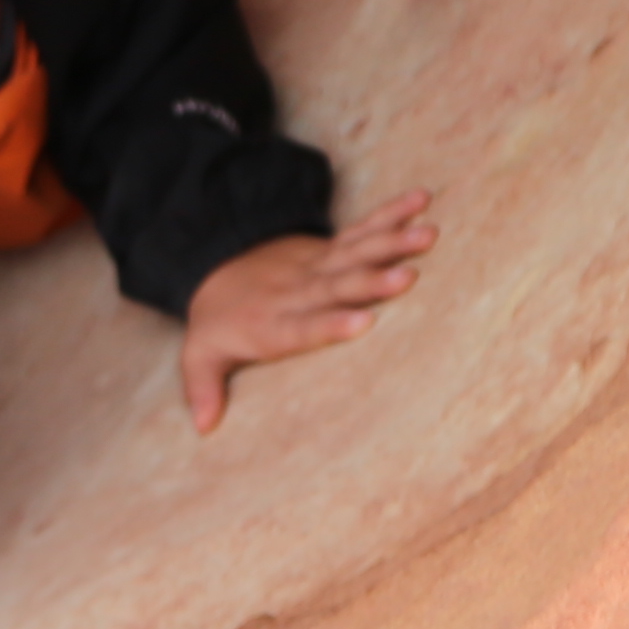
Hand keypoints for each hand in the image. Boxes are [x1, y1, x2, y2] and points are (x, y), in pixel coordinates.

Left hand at [175, 191, 436, 435]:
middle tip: (408, 278)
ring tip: (428, 235)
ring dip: (392, 243)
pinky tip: (421, 200)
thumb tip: (202, 427)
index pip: (303, 326)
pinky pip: (363, 230)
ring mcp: (317, 266)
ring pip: (357, 254)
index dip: (331, 325)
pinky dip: (391, 214)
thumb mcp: (201, 353)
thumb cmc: (218, 323)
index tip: (363, 323)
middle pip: (338, 287)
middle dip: (373, 282)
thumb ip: (203, 387)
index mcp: (273, 322)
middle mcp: (299, 291)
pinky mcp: (330, 248)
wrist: (214, 266)